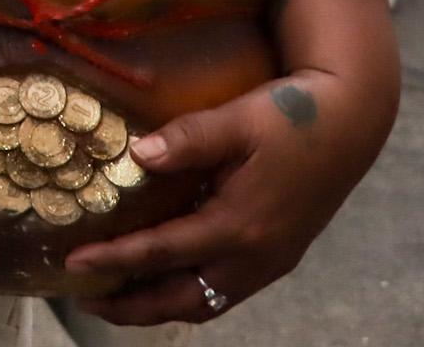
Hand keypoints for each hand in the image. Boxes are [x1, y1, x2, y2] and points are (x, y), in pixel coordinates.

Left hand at [65, 72, 386, 324]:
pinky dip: (188, 295)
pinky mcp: (278, 257)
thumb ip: (188, 139)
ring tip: (116, 298)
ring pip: (205, 303)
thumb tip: (138, 154)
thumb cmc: (293, 117)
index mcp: (239, 226)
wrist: (352, 122)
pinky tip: (166, 280)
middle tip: (84, 299)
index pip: (161, 252)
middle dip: (131, 307)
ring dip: (158, 306)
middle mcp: (254, 257)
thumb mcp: (238, 120)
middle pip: (181, 299)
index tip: (71, 262)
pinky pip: (225, 293)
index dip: (114, 259)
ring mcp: (269, 262)